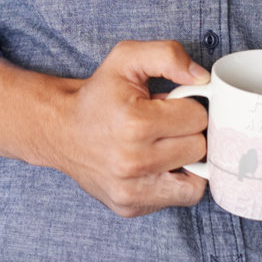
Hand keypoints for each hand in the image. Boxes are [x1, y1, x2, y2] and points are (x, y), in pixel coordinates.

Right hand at [43, 39, 210, 217]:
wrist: (60, 130)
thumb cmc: (98, 96)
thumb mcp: (126, 58)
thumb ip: (167, 55)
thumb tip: (201, 77)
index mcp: (134, 122)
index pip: (197, 116)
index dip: (186, 106)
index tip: (167, 105)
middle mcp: (133, 161)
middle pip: (199, 147)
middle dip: (186, 132)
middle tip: (164, 125)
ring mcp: (131, 189)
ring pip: (196, 176)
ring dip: (184, 158)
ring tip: (163, 145)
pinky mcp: (131, 206)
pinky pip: (181, 198)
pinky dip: (176, 181)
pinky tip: (159, 165)